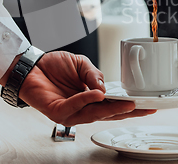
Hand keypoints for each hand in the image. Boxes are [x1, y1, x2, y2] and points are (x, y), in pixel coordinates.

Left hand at [18, 51, 155, 125]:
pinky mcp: (57, 112)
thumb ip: (94, 75)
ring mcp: (70, 112)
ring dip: (110, 108)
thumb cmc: (53, 66)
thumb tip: (105, 87)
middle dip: (127, 112)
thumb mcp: (81, 64)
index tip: (146, 105)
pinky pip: (74, 107)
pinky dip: (86, 100)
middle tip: (143, 109)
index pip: (112, 105)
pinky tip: (97, 95)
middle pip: (108, 114)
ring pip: (94, 113)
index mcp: (89, 98)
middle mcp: (81, 108)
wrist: (31, 65)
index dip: (129, 106)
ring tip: (125, 103)